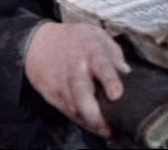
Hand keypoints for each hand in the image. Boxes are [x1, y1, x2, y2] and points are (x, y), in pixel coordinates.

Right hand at [24, 22, 130, 137]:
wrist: (40, 42)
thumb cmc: (76, 39)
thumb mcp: (98, 36)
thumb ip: (115, 54)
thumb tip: (127, 73)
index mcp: (91, 52)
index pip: (101, 66)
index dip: (110, 81)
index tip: (116, 95)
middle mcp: (76, 70)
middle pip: (82, 95)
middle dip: (94, 114)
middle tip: (109, 125)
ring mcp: (63, 85)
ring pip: (75, 109)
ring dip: (91, 123)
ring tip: (107, 130)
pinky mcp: (53, 96)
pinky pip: (69, 113)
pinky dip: (82, 122)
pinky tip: (95, 126)